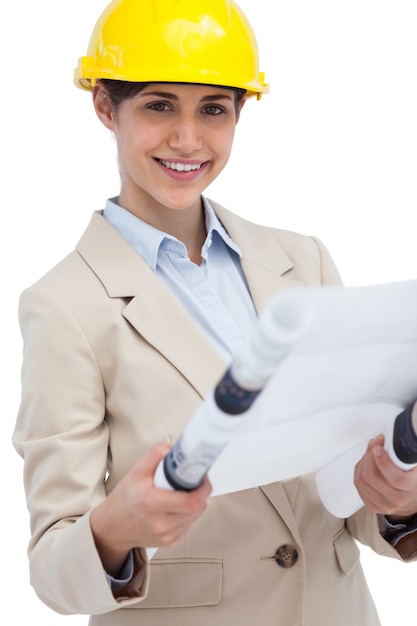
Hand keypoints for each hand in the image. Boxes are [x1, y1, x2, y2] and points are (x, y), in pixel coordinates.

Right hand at [90, 444, 211, 574]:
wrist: (112, 527)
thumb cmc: (124, 498)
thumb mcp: (136, 470)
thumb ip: (156, 455)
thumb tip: (176, 449)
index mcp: (152, 504)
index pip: (191, 501)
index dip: (202, 488)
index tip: (201, 477)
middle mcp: (161, 524)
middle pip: (198, 508)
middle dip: (200, 492)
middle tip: (193, 482)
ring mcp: (167, 536)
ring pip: (196, 516)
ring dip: (195, 503)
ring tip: (181, 493)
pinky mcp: (171, 542)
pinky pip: (189, 525)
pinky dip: (188, 514)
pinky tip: (176, 507)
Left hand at [354, 435, 416, 519]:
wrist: (412, 498)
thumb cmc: (412, 477)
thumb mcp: (413, 462)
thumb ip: (405, 452)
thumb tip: (390, 437)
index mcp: (411, 487)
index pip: (396, 478)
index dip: (383, 460)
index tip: (379, 446)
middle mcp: (398, 499)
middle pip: (371, 476)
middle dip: (370, 455)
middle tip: (375, 444)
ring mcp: (385, 505)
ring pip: (361, 479)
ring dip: (363, 461)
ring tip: (370, 453)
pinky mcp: (373, 506)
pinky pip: (358, 485)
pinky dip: (358, 471)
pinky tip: (365, 464)